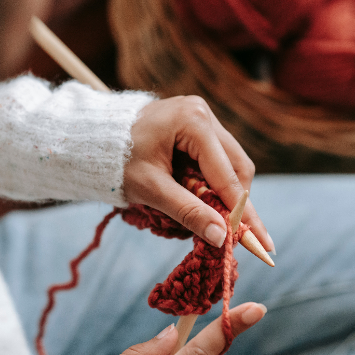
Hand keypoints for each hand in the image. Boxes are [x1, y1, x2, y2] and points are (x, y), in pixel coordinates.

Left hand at [124, 96, 273, 250]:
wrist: (93, 139)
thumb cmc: (117, 161)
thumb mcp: (151, 189)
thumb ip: (188, 212)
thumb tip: (222, 238)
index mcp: (193, 121)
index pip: (227, 175)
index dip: (243, 212)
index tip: (260, 241)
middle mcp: (203, 113)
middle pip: (237, 167)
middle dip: (237, 203)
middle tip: (240, 236)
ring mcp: (201, 117)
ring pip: (230, 163)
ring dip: (225, 194)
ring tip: (215, 219)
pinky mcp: (196, 127)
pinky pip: (216, 159)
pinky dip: (212, 183)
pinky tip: (203, 200)